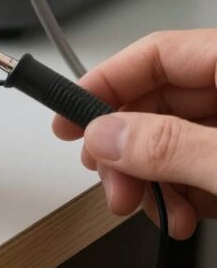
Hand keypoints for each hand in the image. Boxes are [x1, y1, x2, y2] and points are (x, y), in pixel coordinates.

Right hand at [52, 29, 216, 238]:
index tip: (68, 119)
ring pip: (173, 140)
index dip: (105, 84)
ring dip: (151, 180)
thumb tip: (104, 137)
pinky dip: (182, 193)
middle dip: (127, 150)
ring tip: (153, 209)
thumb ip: (170, 145)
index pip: (155, 54)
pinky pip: (198, 166)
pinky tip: (183, 213)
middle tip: (111, 182)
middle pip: (159, 102)